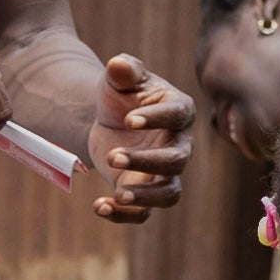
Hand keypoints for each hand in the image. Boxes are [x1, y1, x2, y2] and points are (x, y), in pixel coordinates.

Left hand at [86, 50, 197, 222]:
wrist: (110, 121)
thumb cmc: (122, 95)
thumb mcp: (119, 78)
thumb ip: (122, 69)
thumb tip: (118, 65)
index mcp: (178, 111)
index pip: (177, 116)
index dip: (157, 119)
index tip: (129, 120)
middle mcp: (179, 145)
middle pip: (176, 160)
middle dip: (146, 161)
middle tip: (112, 155)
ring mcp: (164, 172)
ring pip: (169, 193)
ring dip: (146, 197)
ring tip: (119, 195)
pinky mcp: (146, 191)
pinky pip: (144, 212)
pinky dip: (124, 215)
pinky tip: (99, 206)